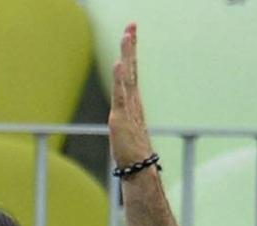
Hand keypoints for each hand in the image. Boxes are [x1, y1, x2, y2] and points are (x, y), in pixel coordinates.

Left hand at [108, 24, 155, 169]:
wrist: (137, 169)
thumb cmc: (131, 152)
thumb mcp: (125, 130)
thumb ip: (124, 119)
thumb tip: (120, 117)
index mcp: (133, 101)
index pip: (131, 72)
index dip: (131, 52)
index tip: (131, 32)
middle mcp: (132, 100)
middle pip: (132, 67)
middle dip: (131, 46)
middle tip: (131, 25)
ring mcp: (127, 108)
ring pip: (127, 75)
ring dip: (127, 54)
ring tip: (127, 35)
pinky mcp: (120, 117)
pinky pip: (120, 94)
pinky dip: (120, 78)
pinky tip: (119, 63)